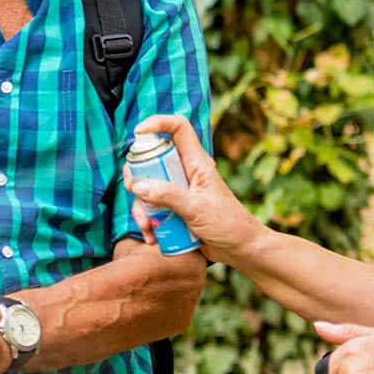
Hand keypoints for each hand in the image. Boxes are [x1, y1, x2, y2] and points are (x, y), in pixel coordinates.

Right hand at [124, 114, 264, 264]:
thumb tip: (138, 186)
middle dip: (138, 176)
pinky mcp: (175, 210)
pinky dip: (148, 222)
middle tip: (133, 190)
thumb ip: (168, 196)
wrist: (240, 250)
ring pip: (149, 188)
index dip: (158, 123)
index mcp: (196, 163)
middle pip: (153, 160)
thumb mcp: (196, 209)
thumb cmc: (228, 225)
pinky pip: (153, 210)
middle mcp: (186, 173)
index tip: (138, 133)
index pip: (178, 129)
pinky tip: (152, 238)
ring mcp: (179, 192)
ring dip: (142, 208)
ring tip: (147, 227)